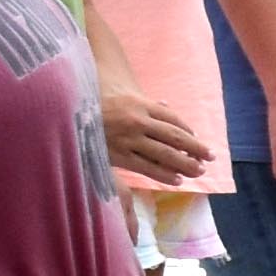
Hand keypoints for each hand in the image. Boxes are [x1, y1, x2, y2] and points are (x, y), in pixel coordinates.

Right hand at [100, 85, 215, 188]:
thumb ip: (146, 104)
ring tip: (198, 171)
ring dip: (185, 164)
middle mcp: (136, 121)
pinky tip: (176, 180)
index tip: (198, 141)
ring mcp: (127, 139)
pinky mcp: (118, 155)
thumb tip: (168, 107)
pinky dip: (163, 174)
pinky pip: (146, 167)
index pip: (173, 119)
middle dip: (196, 149)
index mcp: (140, 104)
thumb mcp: (122, 96)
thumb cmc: (96, 102)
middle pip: (175, 137)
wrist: (65, 110)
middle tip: (210, 158)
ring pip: (164, 154)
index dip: (189, 132)